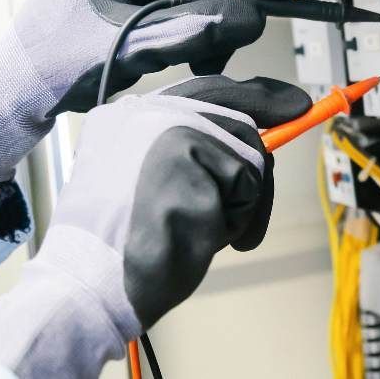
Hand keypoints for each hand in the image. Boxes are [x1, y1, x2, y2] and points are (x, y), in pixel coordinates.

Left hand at [0, 0, 288, 187]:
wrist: (14, 96)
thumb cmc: (55, 65)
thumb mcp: (133, 47)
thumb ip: (194, 32)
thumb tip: (253, 20)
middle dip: (217, 6)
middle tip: (230, 46)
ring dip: (202, 24)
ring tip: (202, 63)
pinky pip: (170, 4)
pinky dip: (186, 30)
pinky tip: (183, 58)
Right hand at [0, 75, 309, 377]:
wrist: (87, 287)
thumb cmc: (121, 252)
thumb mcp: (148, 188)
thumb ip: (189, 158)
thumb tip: (257, 144)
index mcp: (125, 119)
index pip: (204, 91)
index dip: (255, 97)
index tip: (292, 102)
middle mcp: (143, 111)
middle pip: (236, 115)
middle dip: (262, 156)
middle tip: (273, 164)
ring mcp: (164, 128)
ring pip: (248, 155)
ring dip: (242, 204)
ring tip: (199, 231)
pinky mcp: (186, 154)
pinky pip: (247, 184)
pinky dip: (239, 219)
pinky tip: (199, 237)